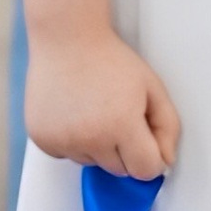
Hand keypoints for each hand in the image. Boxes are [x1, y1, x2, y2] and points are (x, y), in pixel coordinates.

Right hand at [24, 28, 179, 178]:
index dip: (150, 157)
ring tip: (92, 110)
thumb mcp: (152, 87)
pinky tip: (73, 113)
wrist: (66, 39)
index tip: (144, 140)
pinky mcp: (42, 139)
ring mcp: (63, 140)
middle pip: (118, 170)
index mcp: (121, 124)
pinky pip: (66, 155)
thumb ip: (168, 127)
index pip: (145, 171)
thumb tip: (165, 162)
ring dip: (96, 146)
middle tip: (116, 115)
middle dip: (123, 150)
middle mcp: (90, 138)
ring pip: (91, 163)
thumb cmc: (109, 60)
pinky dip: (72, 142)